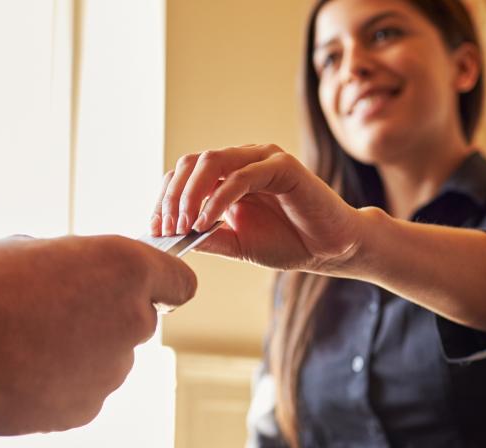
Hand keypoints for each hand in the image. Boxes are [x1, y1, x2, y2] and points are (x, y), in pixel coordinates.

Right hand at [0, 234, 195, 433]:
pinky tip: (18, 373)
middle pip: (136, 323)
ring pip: (107, 362)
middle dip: (105, 319)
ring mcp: (112, 372)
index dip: (161, 285)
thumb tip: (80, 283)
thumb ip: (79, 269)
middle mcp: (132, 322)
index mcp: (127, 270)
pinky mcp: (86, 410)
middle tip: (52, 313)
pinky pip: (81, 394)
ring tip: (23, 345)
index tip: (143, 290)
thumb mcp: (37, 250)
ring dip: (79, 355)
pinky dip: (57, 387)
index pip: (179, 283)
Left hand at [150, 144, 363, 271]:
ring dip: (190, 194)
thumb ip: (207, 237)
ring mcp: (262, 159)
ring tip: (185, 225)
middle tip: (166, 229)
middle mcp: (242, 160)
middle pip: (191, 163)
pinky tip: (207, 221)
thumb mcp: (236, 244)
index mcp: (228, 174)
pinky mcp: (282, 166)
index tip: (155, 230)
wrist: (330, 250)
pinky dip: (218, 198)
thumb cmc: (288, 242)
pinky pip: (241, 176)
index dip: (164, 199)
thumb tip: (171, 238)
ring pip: (211, 162)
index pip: (184, 174)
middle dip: (171, 197)